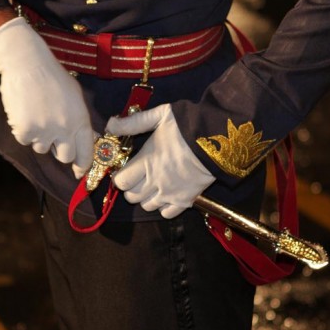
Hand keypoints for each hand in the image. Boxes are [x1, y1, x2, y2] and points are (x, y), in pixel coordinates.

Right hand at [0, 17, 95, 177]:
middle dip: (60, 151)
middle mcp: (64, 129)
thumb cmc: (53, 77)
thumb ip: (82, 121)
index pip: (85, 153)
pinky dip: (25, 131)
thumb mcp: (76, 96)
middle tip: (54, 139)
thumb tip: (91, 140)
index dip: (82, 165)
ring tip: (38, 116)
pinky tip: (26, 113)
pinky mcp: (24, 131)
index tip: (79, 172)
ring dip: (41, 139)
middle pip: (65, 157)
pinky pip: (26, 140)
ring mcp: (43, 131)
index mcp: (80, 120)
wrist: (26, 64)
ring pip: (43, 149)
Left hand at [106, 104, 214, 218]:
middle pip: (131, 197)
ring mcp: (170, 193)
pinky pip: (166, 213)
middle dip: (131, 188)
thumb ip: (133, 122)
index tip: (125, 171)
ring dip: (146, 198)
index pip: (121, 182)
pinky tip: (166, 194)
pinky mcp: (185, 200)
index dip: (120, 177)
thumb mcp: (159, 116)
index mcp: (146, 161)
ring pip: (146, 206)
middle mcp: (155, 181)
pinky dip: (163, 207)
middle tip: (138, 177)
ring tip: (152, 185)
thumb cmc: (187, 126)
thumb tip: (110, 125)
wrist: (219, 140)